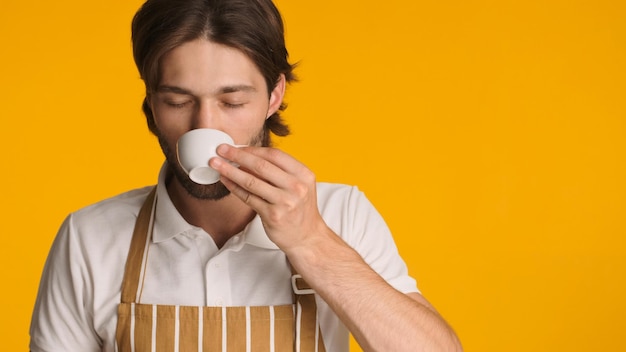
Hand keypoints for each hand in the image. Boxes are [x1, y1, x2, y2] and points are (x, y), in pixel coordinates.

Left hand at [209, 144, 329, 251]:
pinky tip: (225, 181)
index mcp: (304, 174)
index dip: (253, 149)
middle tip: (221, 150)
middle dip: (237, 155)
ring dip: (230, 171)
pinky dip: (234, 188)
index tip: (237, 147)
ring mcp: (285, 202)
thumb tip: (247, 157)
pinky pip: (248, 198)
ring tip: (216, 164)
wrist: (307, 237)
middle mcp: (296, 187)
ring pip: (251, 181)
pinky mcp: (273, 216)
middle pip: (261, 165)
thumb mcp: (298, 185)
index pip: (275, 155)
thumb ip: (279, 171)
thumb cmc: (300, 208)